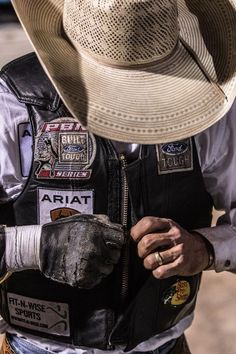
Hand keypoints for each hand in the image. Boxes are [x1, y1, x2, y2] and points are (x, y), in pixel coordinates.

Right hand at [3, 215, 123, 288]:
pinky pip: (98, 280)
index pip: (121, 238)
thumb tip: (118, 227)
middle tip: (101, 251)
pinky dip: (94, 275)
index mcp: (97, 232)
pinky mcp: (82, 278)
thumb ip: (103, 222)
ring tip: (92, 259)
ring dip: (103, 265)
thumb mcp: (85, 219)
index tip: (114, 242)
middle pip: (116, 255)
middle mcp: (94, 249)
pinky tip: (86, 267)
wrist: (43, 246)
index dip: (118, 240)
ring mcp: (88, 265)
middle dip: (111, 253)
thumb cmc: (63, 230)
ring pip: (108, 269)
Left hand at [130, 216, 209, 278]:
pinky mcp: (182, 264)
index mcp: (168, 223)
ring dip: (147, 263)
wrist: (201, 250)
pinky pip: (161, 271)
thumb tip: (130, 236)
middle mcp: (174, 235)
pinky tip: (159, 269)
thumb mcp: (167, 228)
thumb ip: (152, 229)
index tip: (134, 239)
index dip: (136, 232)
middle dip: (140, 251)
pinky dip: (156, 273)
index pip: (148, 223)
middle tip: (142, 253)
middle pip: (147, 242)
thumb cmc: (177, 240)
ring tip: (150, 262)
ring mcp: (179, 249)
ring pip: (152, 259)